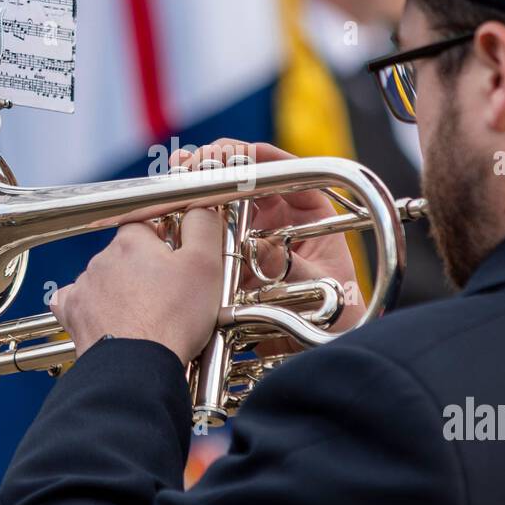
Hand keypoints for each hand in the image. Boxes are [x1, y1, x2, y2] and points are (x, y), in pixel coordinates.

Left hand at [50, 208, 223, 365]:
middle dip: (145, 270)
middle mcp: (102, 258)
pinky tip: (109, 317)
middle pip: (126, 255)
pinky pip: (77, 301)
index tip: (179, 264)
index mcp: (132, 242)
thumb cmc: (171, 320)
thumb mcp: (205, 265)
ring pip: (105, 278)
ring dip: (121, 290)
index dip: (167, 244)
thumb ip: (203, 226)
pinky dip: (92, 307)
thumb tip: (199, 208)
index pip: (149, 227)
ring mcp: (84, 286)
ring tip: (146, 315)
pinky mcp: (73, 314)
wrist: (137, 366)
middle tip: (168, 295)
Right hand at [170, 139, 365, 340]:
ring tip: (177, 175)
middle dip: (221, 166)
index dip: (263, 159)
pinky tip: (171, 208)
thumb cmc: (333, 317)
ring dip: (201, 186)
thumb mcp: (320, 290)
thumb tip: (264, 250)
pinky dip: (192, 219)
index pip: (290, 175)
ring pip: (227, 201)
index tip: (238, 153)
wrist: (315, 351)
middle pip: (249, 180)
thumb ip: (295, 268)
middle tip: (195, 162)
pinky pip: (213, 233)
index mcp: (312, 216)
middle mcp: (282, 220)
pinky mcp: (234, 258)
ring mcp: (255, 236)